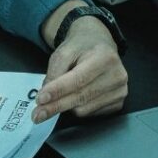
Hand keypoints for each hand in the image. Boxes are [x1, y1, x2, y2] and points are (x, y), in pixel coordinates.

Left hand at [32, 4, 127, 123]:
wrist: (98, 44)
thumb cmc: (81, 47)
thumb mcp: (63, 51)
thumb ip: (54, 71)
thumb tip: (46, 97)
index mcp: (105, 57)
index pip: (78, 79)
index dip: (58, 91)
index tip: (40, 100)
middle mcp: (117, 75)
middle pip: (81, 97)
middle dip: (56, 106)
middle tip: (37, 113)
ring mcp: (120, 91)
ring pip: (84, 110)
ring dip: (67, 106)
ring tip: (61, 94)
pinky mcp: (119, 103)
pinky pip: (91, 114)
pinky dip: (78, 108)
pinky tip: (76, 96)